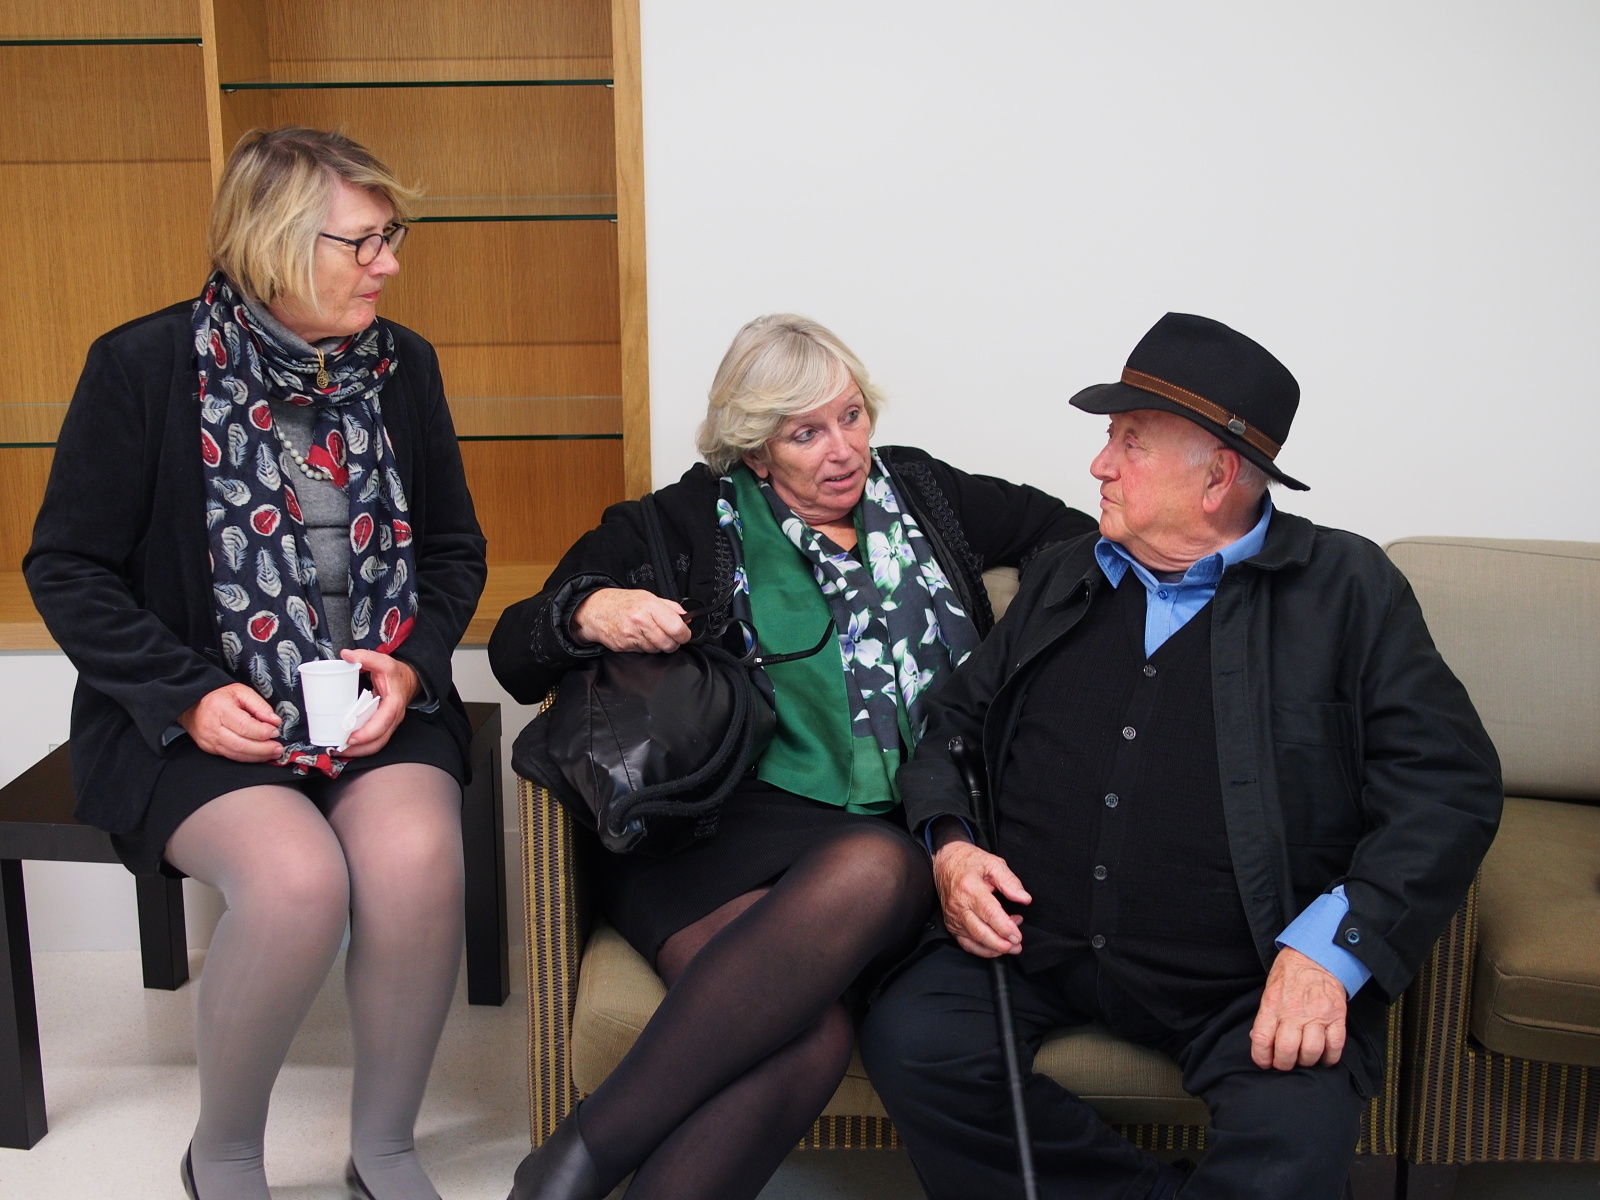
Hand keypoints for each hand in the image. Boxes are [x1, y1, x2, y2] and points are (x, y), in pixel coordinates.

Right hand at [179, 683, 282, 761]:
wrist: (193, 704)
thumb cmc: (220, 696)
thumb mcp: (241, 691)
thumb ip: (259, 705)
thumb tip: (274, 721)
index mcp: (220, 709)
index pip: (244, 726)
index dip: (262, 731)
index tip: (275, 731)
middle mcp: (213, 727)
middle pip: (240, 744)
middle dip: (263, 748)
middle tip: (278, 748)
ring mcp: (210, 740)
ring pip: (236, 753)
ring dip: (258, 756)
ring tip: (273, 753)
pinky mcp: (210, 748)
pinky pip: (232, 756)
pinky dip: (248, 757)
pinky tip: (261, 755)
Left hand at [335, 649, 418, 757]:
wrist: (409, 680)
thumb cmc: (396, 674)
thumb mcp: (384, 662)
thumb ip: (366, 657)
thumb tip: (347, 655)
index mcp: (394, 704)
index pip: (383, 723)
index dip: (367, 733)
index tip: (351, 738)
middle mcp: (393, 719)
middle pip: (379, 741)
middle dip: (359, 749)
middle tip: (339, 749)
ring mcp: (389, 725)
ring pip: (376, 745)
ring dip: (358, 751)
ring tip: (339, 751)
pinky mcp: (383, 728)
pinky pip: (373, 741)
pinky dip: (360, 747)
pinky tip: (345, 745)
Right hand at [572, 588, 691, 652]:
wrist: (595, 610)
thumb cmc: (622, 602)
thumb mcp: (648, 597)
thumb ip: (670, 607)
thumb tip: (687, 618)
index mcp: (649, 606)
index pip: (676, 627)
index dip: (685, 634)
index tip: (685, 634)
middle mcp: (640, 621)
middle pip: (668, 643)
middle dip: (673, 643)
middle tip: (669, 636)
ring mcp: (631, 635)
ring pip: (656, 650)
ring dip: (658, 645)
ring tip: (649, 633)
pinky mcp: (624, 647)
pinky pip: (643, 652)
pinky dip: (644, 647)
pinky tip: (638, 637)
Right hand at [933, 835, 1031, 957]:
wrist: (945, 863)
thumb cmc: (969, 862)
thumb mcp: (993, 863)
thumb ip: (1010, 881)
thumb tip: (1024, 898)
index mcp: (969, 887)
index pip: (989, 912)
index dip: (1005, 927)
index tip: (1017, 935)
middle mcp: (958, 905)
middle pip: (981, 931)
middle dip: (1001, 943)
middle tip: (1017, 945)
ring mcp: (953, 917)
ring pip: (974, 940)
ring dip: (995, 947)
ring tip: (1012, 946)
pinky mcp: (951, 925)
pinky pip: (967, 944)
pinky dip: (982, 950)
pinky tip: (996, 948)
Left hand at [1250, 946, 1348, 1069]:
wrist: (1316, 955)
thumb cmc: (1290, 973)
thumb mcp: (1270, 990)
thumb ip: (1266, 1016)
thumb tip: (1259, 1040)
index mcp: (1273, 1004)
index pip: (1262, 1039)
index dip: (1261, 1057)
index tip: (1265, 1062)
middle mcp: (1294, 1011)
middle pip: (1287, 1050)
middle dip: (1284, 1064)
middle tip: (1285, 1063)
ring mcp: (1317, 1015)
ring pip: (1311, 1051)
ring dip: (1306, 1062)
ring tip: (1304, 1058)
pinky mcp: (1337, 1017)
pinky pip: (1335, 1046)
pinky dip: (1329, 1058)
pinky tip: (1323, 1057)